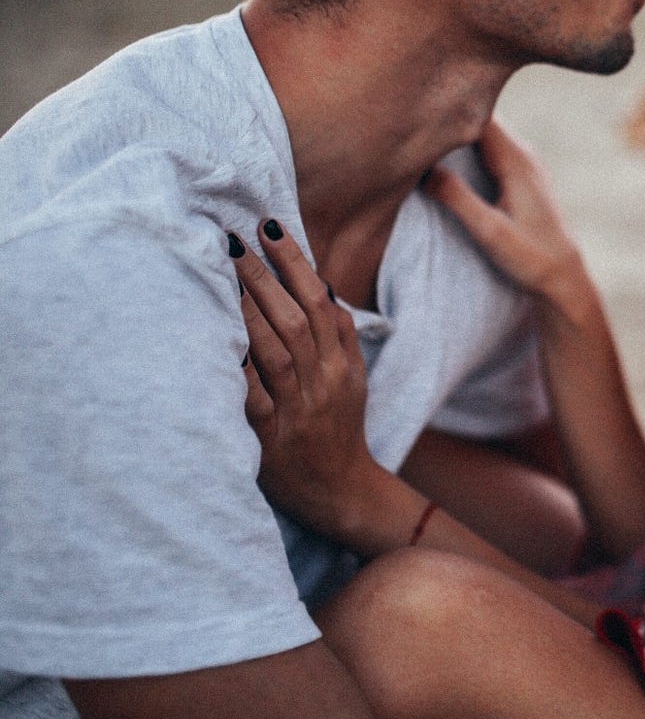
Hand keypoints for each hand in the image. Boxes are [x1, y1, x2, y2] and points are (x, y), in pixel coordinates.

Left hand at [232, 220, 374, 537]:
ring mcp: (297, 408)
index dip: (296, 263)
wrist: (341, 491)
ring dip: (249, 308)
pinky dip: (238, 364)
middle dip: (265, 276)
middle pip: (296, 319)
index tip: (271, 227)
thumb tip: (321, 284)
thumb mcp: (353, 380)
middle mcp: (323, 382)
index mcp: (342, 365)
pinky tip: (216, 335)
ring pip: (277, 349)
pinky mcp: (269, 435)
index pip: (321, 302)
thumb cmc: (339, 429)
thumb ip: (340, 336)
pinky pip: (253, 394)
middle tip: (233, 239)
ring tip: (224, 272)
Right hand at [424, 120, 588, 306]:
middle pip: (480, 118)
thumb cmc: (531, 257)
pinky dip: (468, 147)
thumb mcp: (489, 231)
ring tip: (423, 135)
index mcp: (516, 160)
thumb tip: (422, 169)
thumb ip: (456, 197)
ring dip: (458, 133)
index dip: (449, 110)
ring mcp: (525, 164)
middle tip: (411, 121)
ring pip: (485, 133)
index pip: (479, 115)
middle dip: (450, 117)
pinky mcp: (522, 177)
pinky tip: (448, 157)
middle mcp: (523, 155)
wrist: (565, 277)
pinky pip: (490, 149)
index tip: (416, 112)